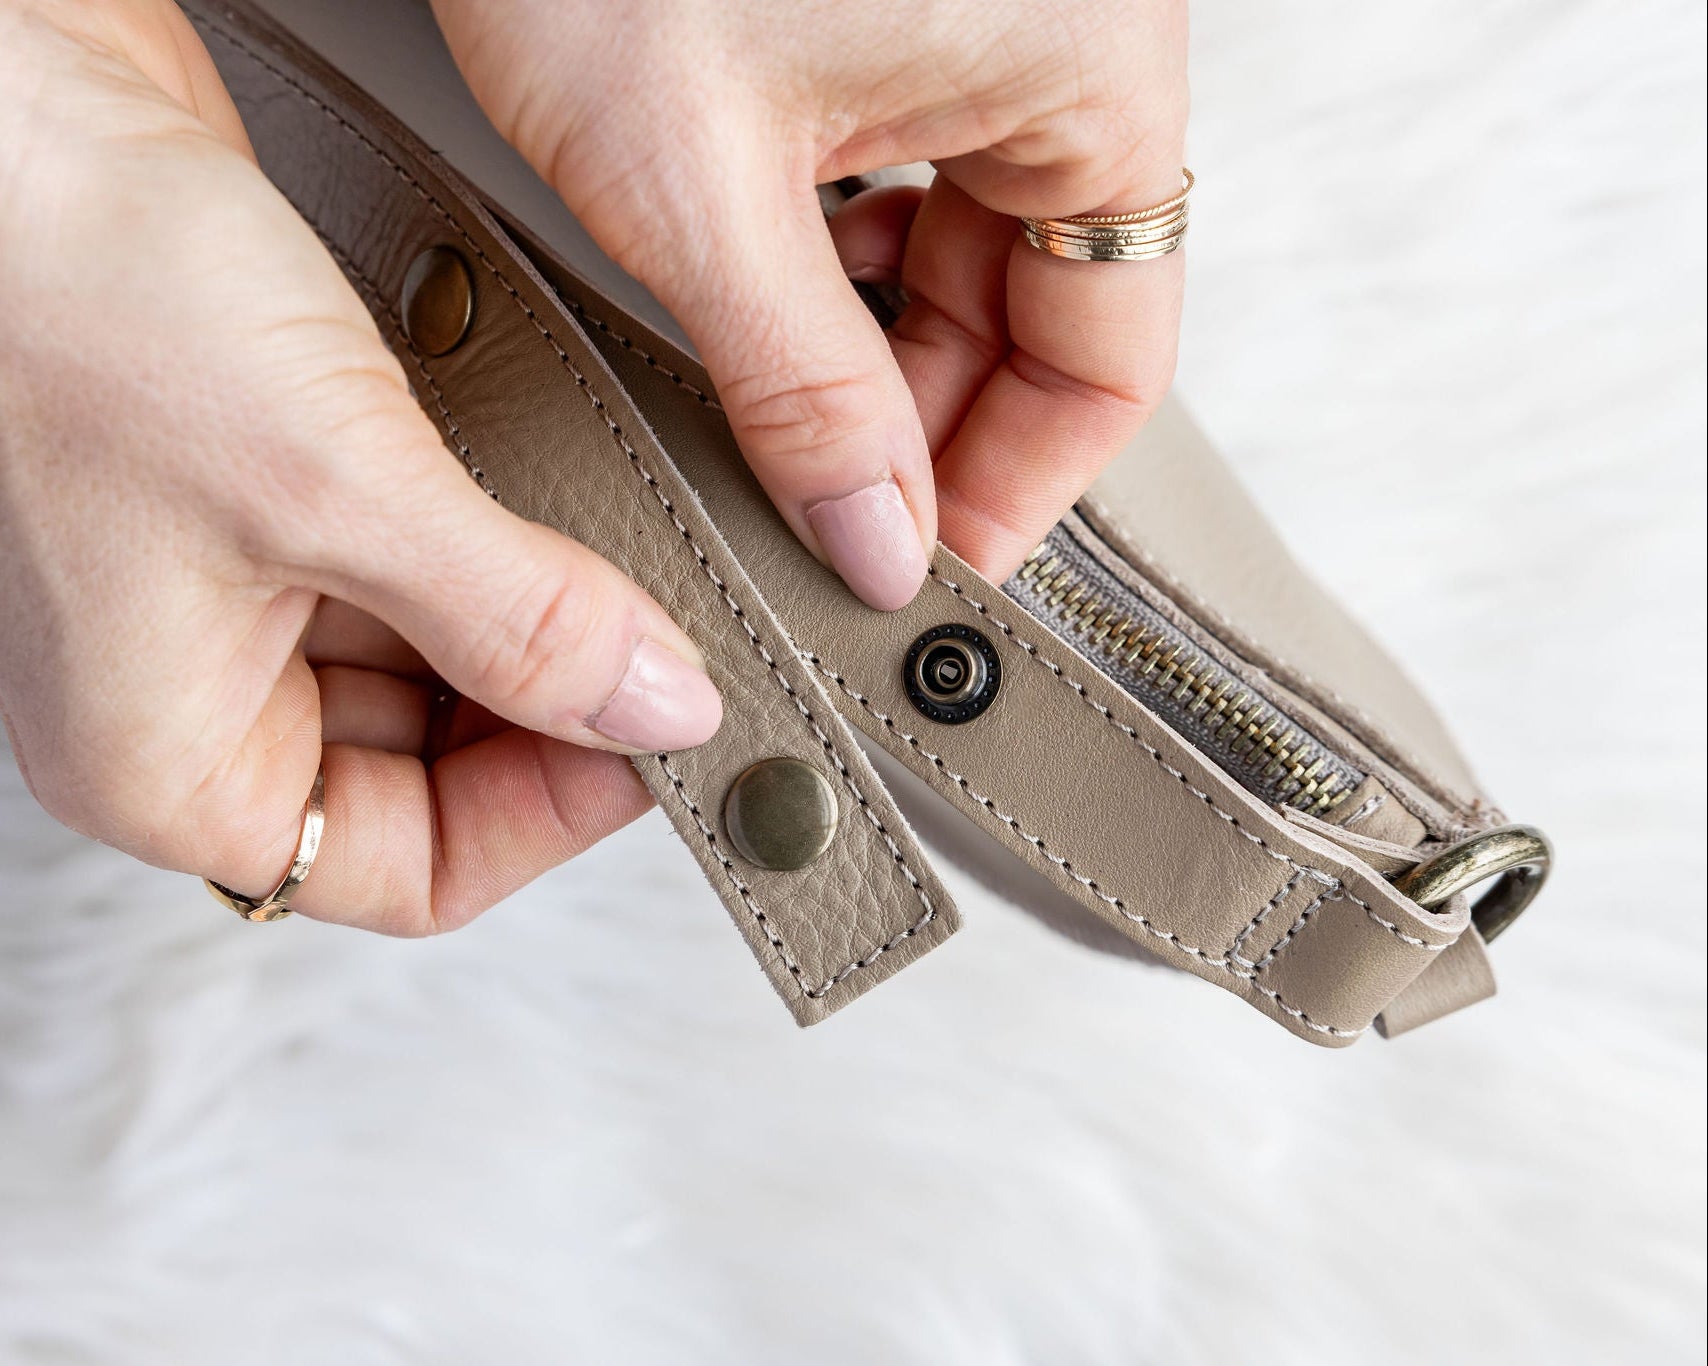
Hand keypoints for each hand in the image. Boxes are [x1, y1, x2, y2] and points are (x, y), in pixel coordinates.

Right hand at [0, 1, 721, 932]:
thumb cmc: (65, 285)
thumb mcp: (336, 487)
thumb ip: (517, 618)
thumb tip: (651, 702)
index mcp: (170, 758)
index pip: (414, 870)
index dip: (553, 817)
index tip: (658, 741)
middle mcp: (200, 688)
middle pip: (437, 769)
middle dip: (556, 712)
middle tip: (664, 650)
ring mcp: (235, 590)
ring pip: (440, 664)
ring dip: (536, 622)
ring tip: (614, 565)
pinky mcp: (273, 492)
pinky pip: (418, 561)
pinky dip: (497, 542)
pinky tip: (549, 498)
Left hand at [432, 0, 1187, 603]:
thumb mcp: (697, 184)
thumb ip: (802, 392)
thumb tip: (874, 538)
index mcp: (1084, 69)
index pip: (1112, 357)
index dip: (1019, 491)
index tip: (926, 572)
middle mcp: (1060, 46)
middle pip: (1042, 316)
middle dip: (932, 433)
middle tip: (832, 529)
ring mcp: (979, 27)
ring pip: (969, 260)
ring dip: (880, 359)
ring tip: (781, 421)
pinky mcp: (896, 18)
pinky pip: (910, 185)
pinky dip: (845, 268)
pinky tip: (771, 309)